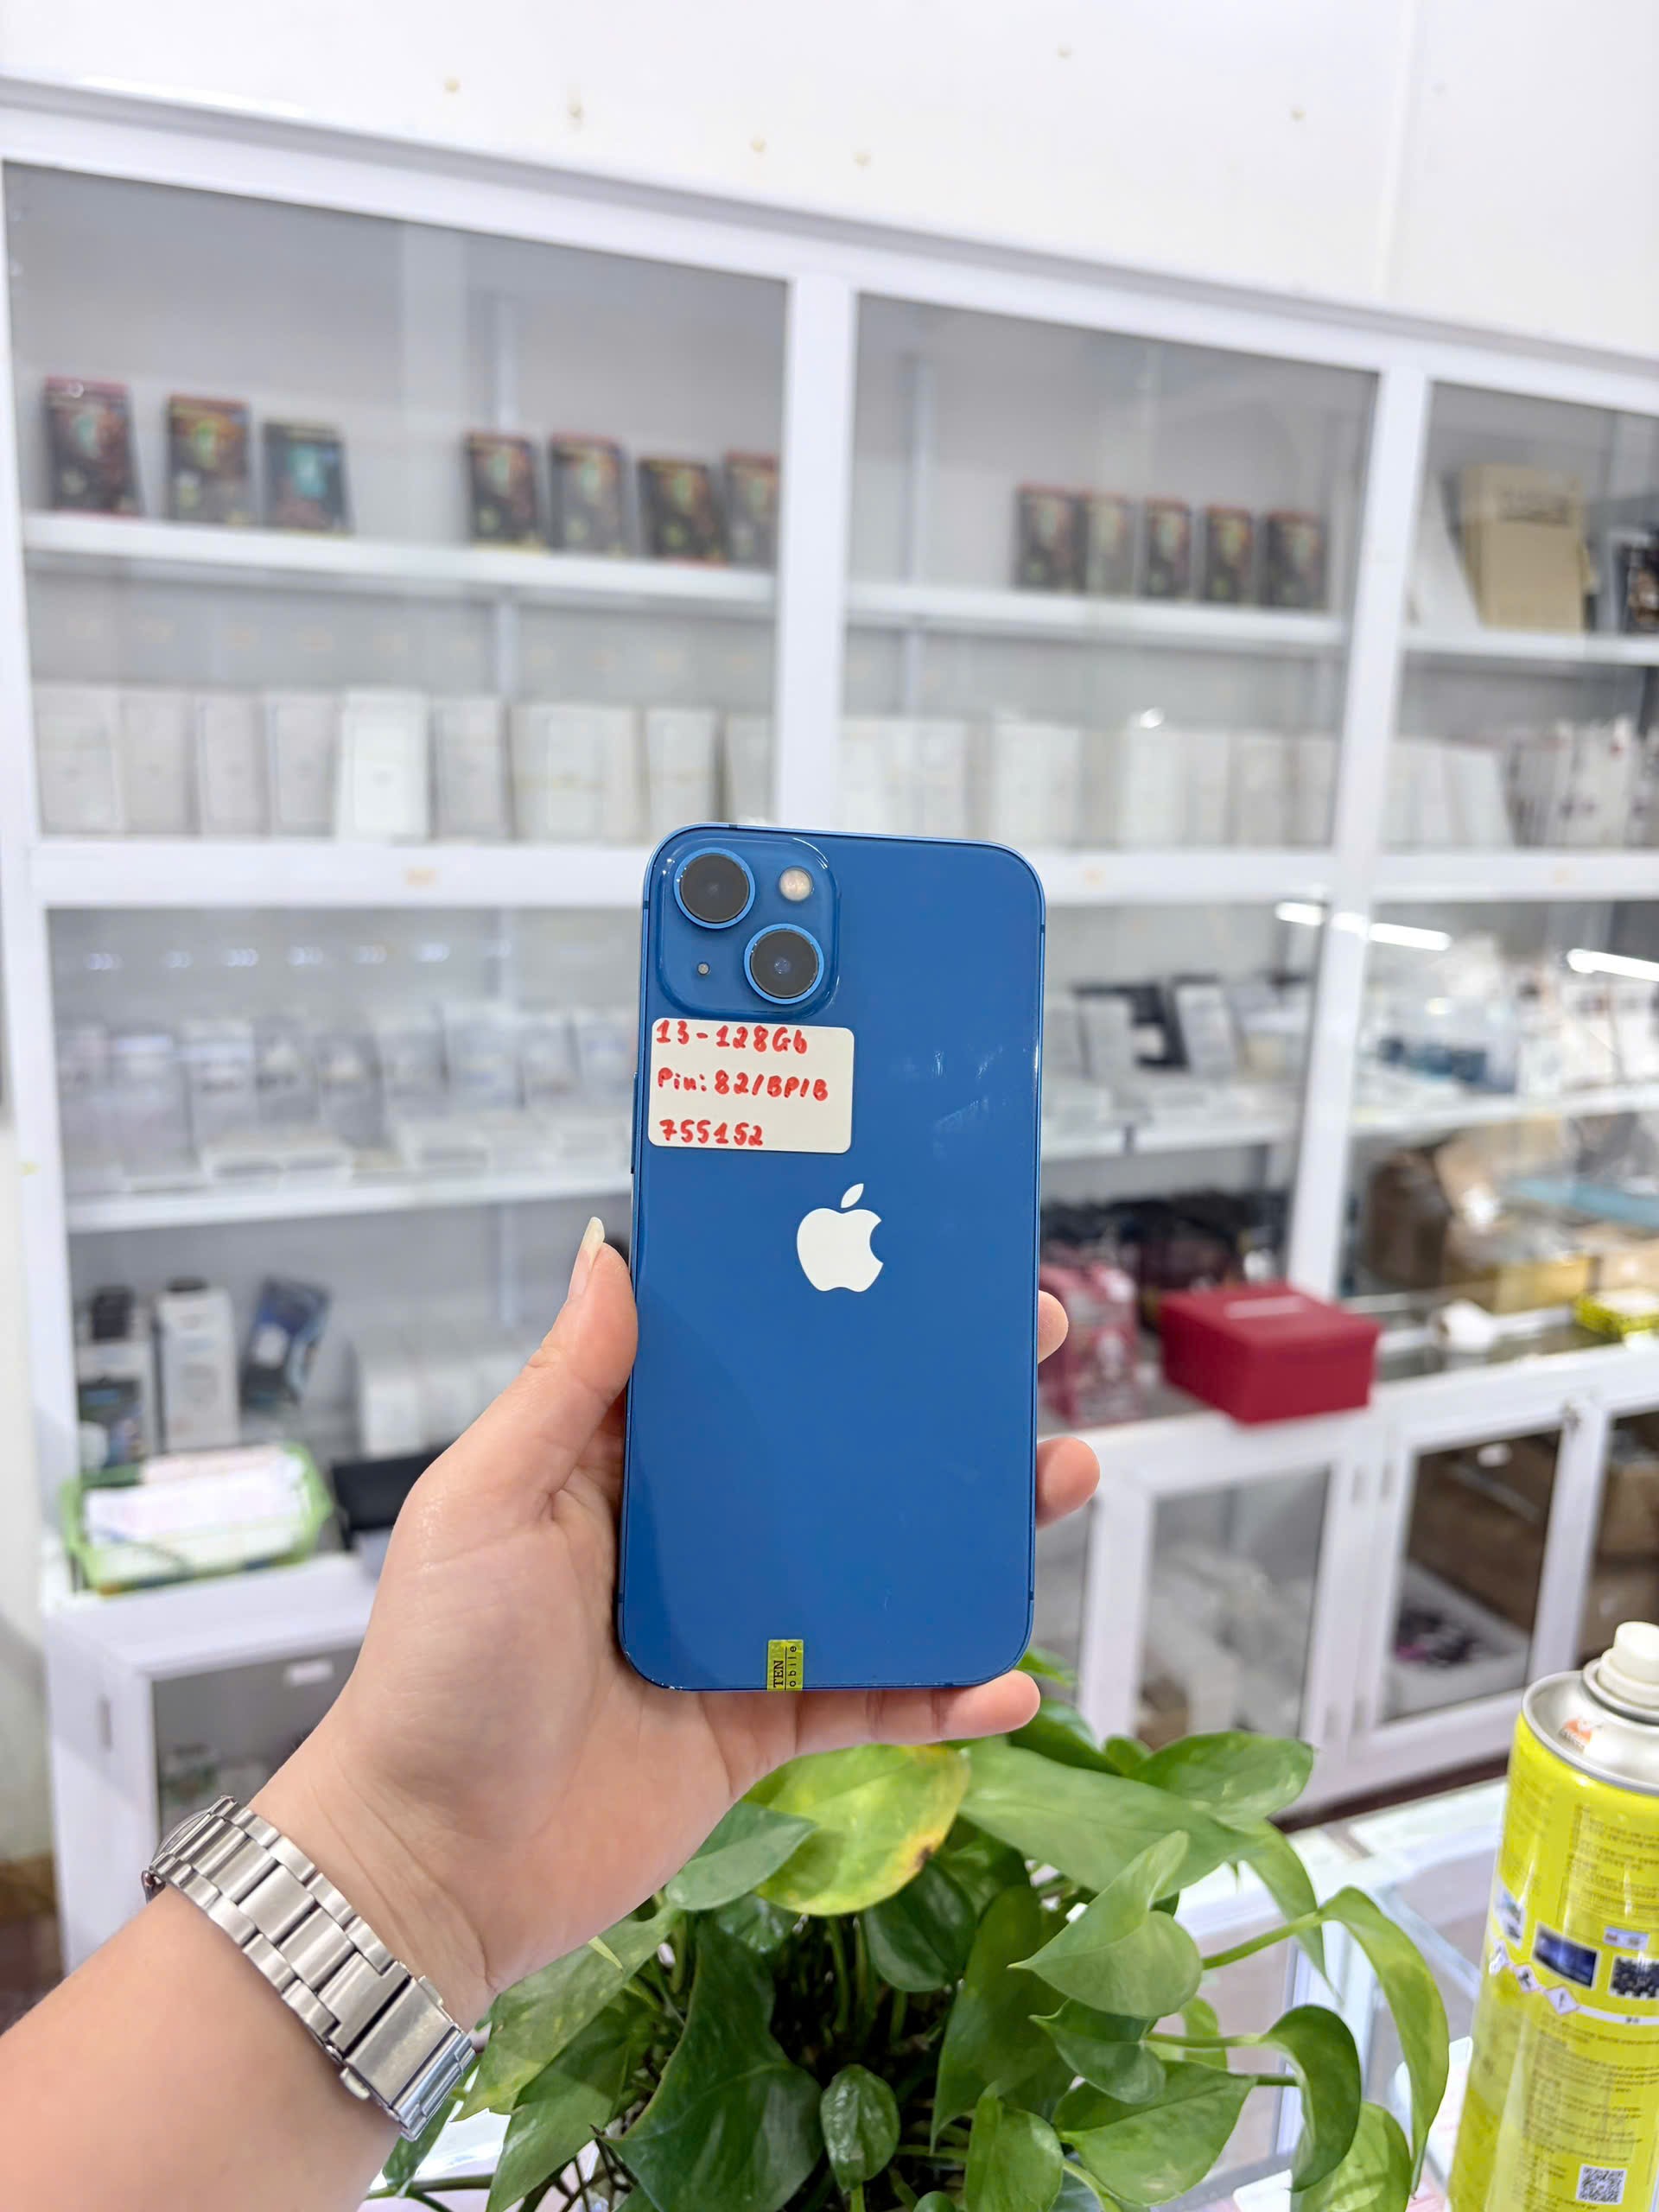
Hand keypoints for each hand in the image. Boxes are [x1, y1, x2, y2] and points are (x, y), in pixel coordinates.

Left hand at [258, 1219, 1098, 2023]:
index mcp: (628, 1464)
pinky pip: (877, 1696)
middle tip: (1033, 1347)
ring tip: (1062, 1477)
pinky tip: (1010, 1675)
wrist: (433, 1865)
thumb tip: (612, 1249)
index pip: (747, 1366)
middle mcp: (698, 1536)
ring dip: (971, 1527)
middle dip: (936, 1405)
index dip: (828, 1312)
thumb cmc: (441, 1669)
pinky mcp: (766, 1724)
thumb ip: (564, 1387)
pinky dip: (946, 1688)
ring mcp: (742, 1631)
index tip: (909, 1260)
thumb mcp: (487, 1504)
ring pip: (881, 1564)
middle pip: (839, 1454)